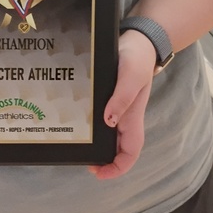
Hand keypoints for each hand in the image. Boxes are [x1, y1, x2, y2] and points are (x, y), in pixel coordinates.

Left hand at [90, 30, 156, 179]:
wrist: (137, 40)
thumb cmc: (137, 59)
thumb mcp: (130, 76)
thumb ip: (121, 98)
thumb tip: (109, 121)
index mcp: (132, 118)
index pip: (130, 152)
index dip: (117, 168)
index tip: (98, 173)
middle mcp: (125, 117)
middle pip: (116, 148)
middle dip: (100, 159)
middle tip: (79, 157)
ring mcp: (117, 108)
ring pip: (106, 134)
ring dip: (93, 143)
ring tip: (74, 142)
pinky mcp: (108, 98)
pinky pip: (99, 117)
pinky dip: (89, 124)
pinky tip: (75, 119)